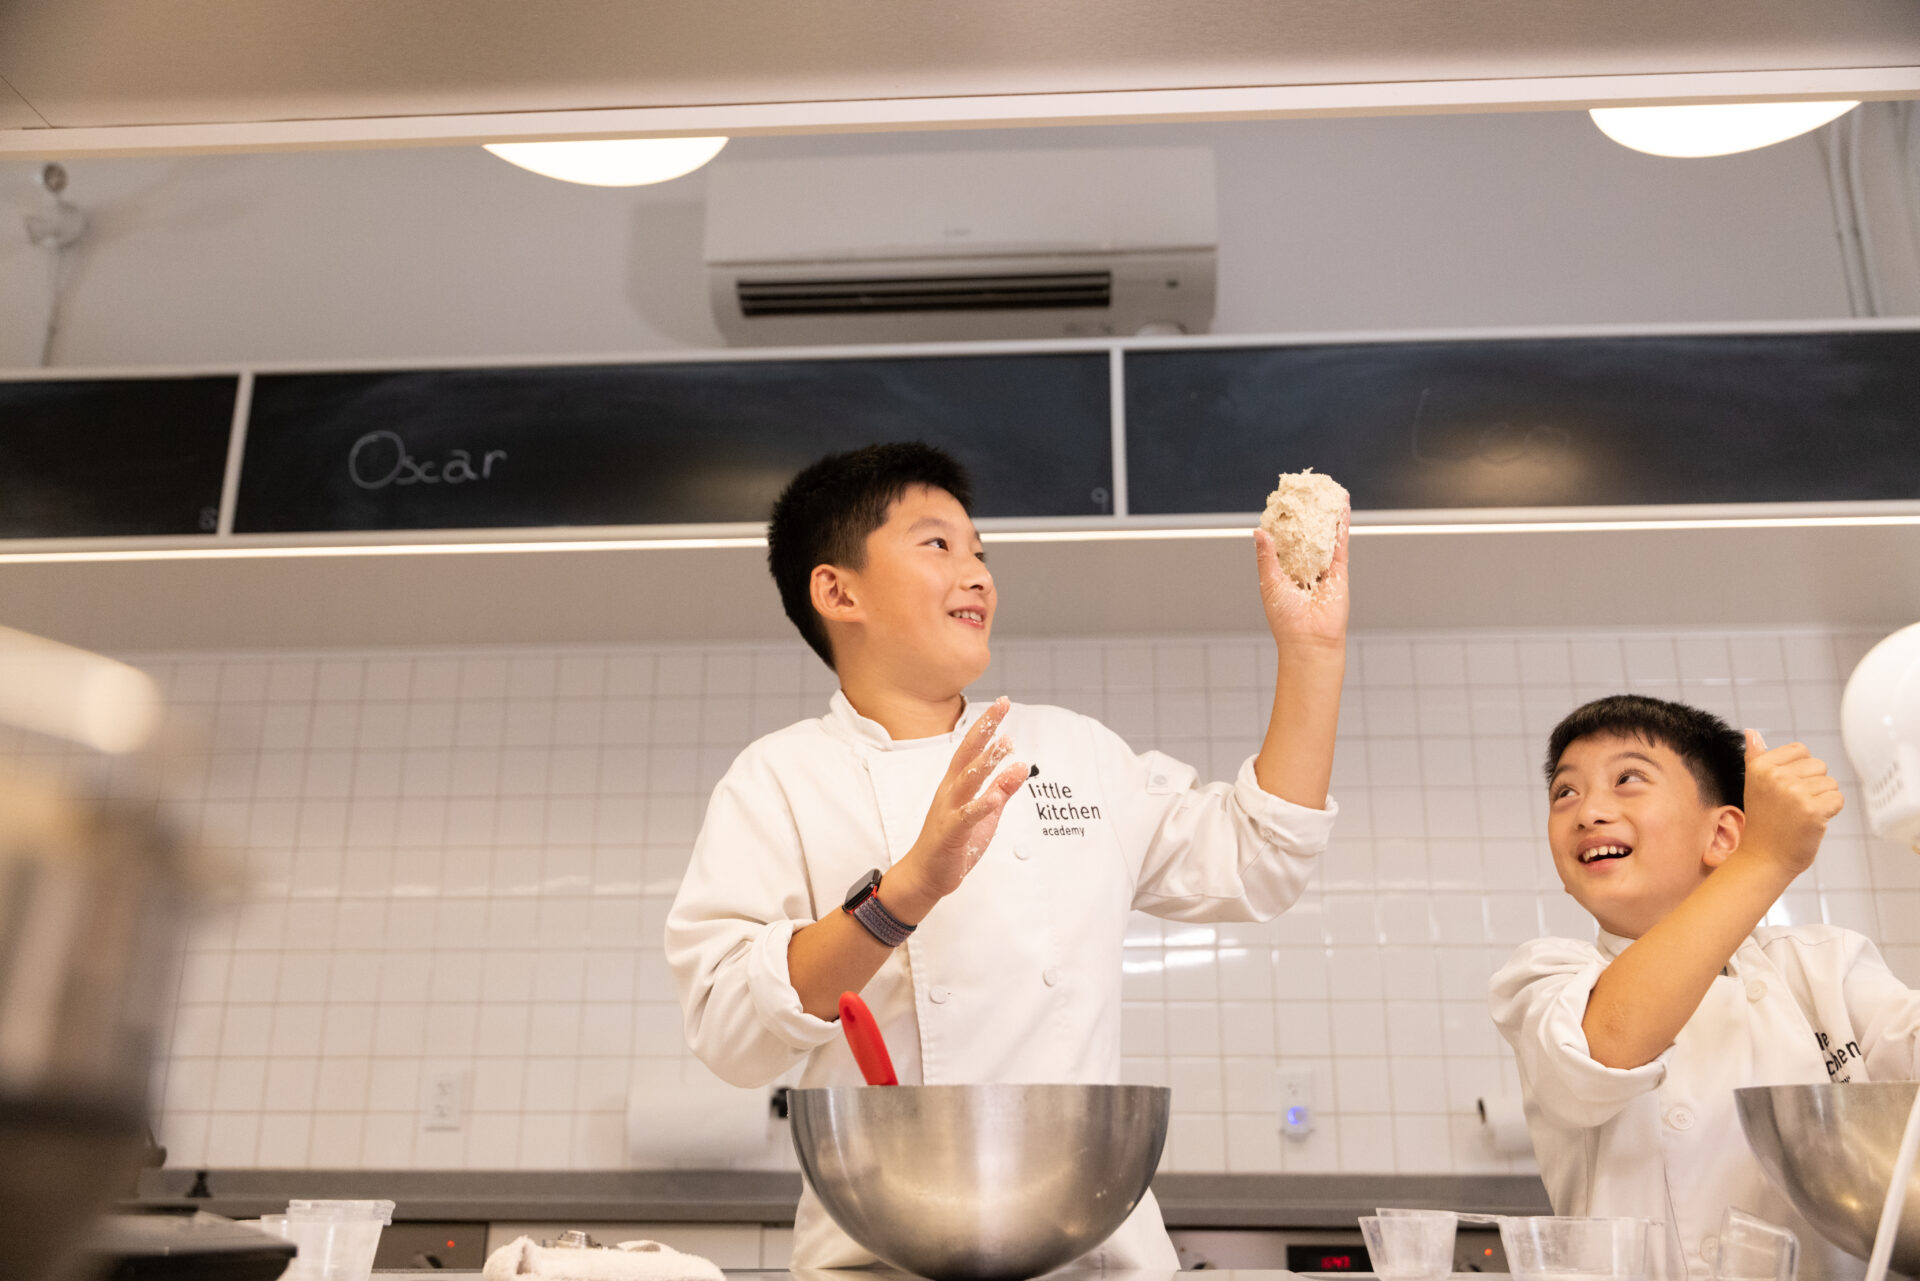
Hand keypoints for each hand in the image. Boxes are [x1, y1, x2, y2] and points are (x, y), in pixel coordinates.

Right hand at [887, 697, 1027, 912]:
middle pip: (968, 754)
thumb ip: (1002, 789)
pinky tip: (995, 796)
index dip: (987, 726)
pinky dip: (981, 805)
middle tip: (1001, 706)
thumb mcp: (985, 812)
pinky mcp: (951, 832)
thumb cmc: (953, 842)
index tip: (1002, 704)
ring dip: (986, 762)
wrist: (925, 874)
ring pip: (967, 780)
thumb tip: (1021, 765)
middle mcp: (950, 791)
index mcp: (956, 784)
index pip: (972, 748)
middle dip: (985, 729)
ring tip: (1005, 744)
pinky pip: (967, 816)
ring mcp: (949, 810)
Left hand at [1254, 500, 1350, 654]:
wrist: (1310, 640)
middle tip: (1304, 492)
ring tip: (1326, 492)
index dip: (1281, 522)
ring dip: (1325, 514)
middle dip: (1305, 514)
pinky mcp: (1339, 571)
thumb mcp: (1269, 582)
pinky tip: (1342, 506)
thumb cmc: (1286, 619)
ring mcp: (1322, 568)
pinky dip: (1342, 524)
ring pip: (1324, 535)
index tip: (1280, 503)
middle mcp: (1302, 568)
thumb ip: (1266, 556)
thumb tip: (1259, 531)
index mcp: (1283, 571)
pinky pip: (1340, 543)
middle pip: (1304, 535)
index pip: (1281, 541)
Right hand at [1738, 730, 1843, 876]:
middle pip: (1819, 765)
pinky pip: (1838, 799)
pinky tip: (1812, 821)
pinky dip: (1830, 811)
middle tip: (1793, 805)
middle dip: (1813, 784)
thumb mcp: (1755, 785)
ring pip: (1830, 783)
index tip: (1784, 789)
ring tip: (1801, 814)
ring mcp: (1793, 793)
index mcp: (1760, 766)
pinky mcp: (1812, 810)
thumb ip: (1756, 757)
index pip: (1800, 750)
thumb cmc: (1765, 821)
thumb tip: (1751, 732)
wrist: (1765, 857)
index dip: (1799, 770)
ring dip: (1822, 799)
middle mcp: (1774, 777)